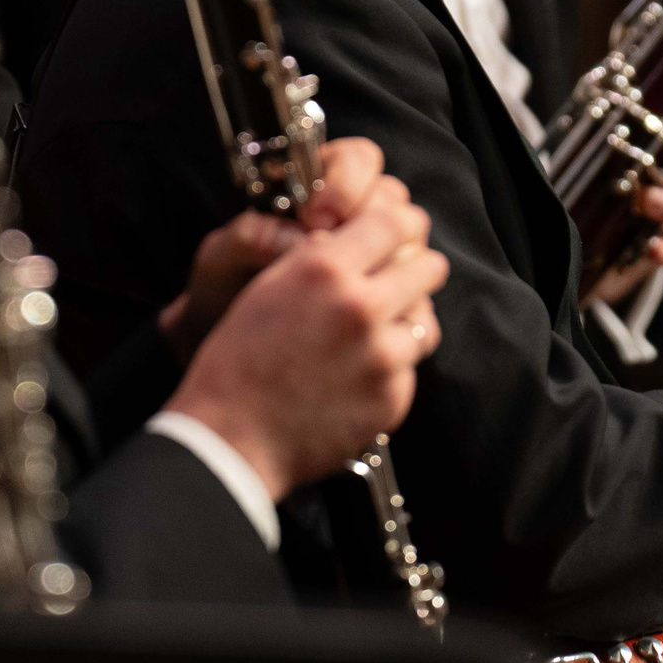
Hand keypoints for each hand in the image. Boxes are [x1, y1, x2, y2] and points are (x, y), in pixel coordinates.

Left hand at [158, 138, 391, 360]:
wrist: (226, 359)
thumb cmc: (221, 294)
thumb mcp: (220, 259)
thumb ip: (251, 235)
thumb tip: (296, 236)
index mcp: (317, 188)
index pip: (360, 159)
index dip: (347, 181)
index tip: (315, 214)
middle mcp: (356, 221)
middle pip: (396, 200)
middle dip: (372, 222)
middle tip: (332, 252)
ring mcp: (380, 265)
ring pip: (414, 247)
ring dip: (388, 266)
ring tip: (348, 294)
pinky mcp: (392, 309)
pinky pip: (418, 300)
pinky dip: (401, 308)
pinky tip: (367, 327)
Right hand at [162, 165, 447, 500]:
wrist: (233, 439)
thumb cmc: (239, 363)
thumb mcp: (268, 287)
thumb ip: (318, 258)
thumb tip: (355, 240)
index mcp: (323, 269)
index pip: (395, 223)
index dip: (401, 227)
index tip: (401, 237)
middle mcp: (359, 305)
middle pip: (429, 268)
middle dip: (416, 272)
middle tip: (400, 284)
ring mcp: (381, 355)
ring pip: (426, 322)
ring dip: (405, 326)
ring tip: (373, 339)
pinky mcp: (392, 397)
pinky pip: (409, 370)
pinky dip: (391, 372)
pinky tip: (356, 379)